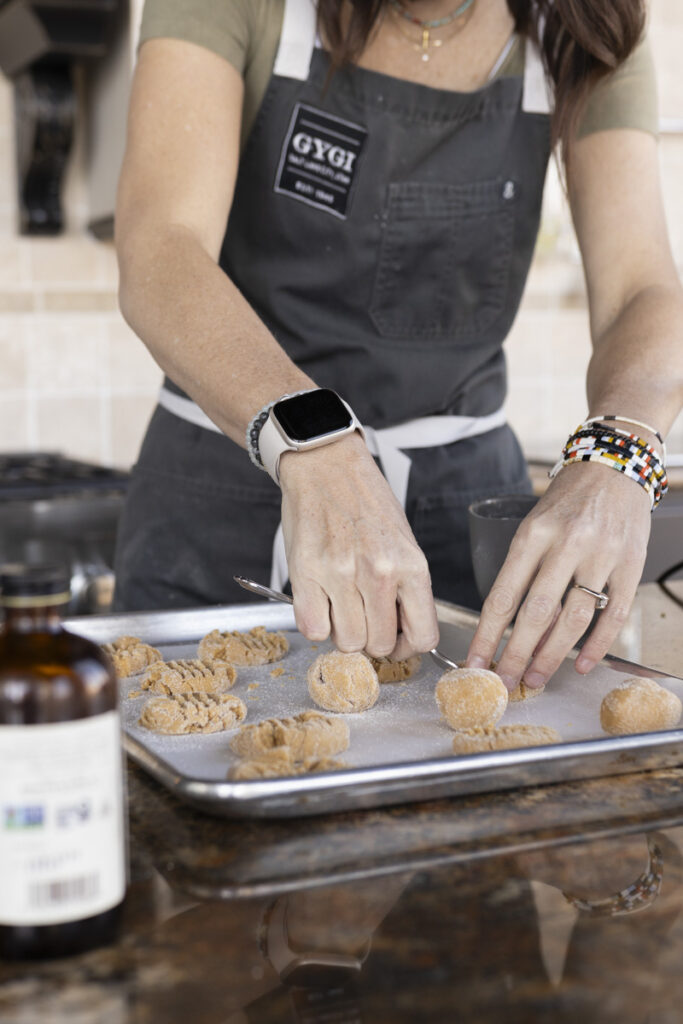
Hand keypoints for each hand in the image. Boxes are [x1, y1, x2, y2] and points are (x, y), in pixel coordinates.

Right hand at [279, 433, 439, 658]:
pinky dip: (315, 623)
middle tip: (362, 615)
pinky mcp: (306, 573)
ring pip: (347, 642)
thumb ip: (405, 587)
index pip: (423, 636)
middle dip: (371, 639)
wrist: (326, 465)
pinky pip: (313, 629)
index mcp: (412, 565)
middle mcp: (379, 572)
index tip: (396, 639)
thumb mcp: (403, 541)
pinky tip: (319, 601)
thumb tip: (399, 632)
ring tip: (340, 604)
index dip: (408, 648)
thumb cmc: (365, 502)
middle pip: (380, 645)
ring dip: (342, 631)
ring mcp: (341, 574)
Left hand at [466, 462, 650, 689]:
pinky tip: (580, 664)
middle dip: (516, 654)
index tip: (475, 663)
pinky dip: (597, 645)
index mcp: (533, 534)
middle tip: (504, 681)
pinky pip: (613, 614)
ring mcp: (602, 556)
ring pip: (574, 619)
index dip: (487, 636)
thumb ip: (522, 570)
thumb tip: (509, 627)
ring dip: (552, 655)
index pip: (503, 595)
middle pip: (536, 613)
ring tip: (535, 677)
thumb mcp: (532, 525)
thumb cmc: (566, 501)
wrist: (614, 466)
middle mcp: (566, 545)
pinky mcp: (630, 565)